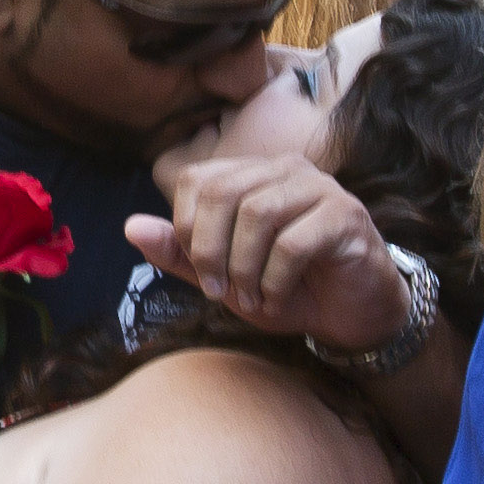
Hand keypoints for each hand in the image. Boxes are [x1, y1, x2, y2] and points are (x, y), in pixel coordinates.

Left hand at [130, 153, 406, 352]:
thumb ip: (180, 253)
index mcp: (252, 174)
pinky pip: (294, 243)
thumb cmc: (288, 288)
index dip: (186, 228)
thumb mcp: (224, 276)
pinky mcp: (346, 216)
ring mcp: (320, 188)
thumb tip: (131, 227)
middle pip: (223, 192)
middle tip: (219, 293)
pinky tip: (278, 298)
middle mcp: (285, 170)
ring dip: (244, 268)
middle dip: (210, 251)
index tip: (201, 275)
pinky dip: (276, 279)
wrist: (352, 314)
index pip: (197, 180)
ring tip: (251, 299)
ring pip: (258, 214)